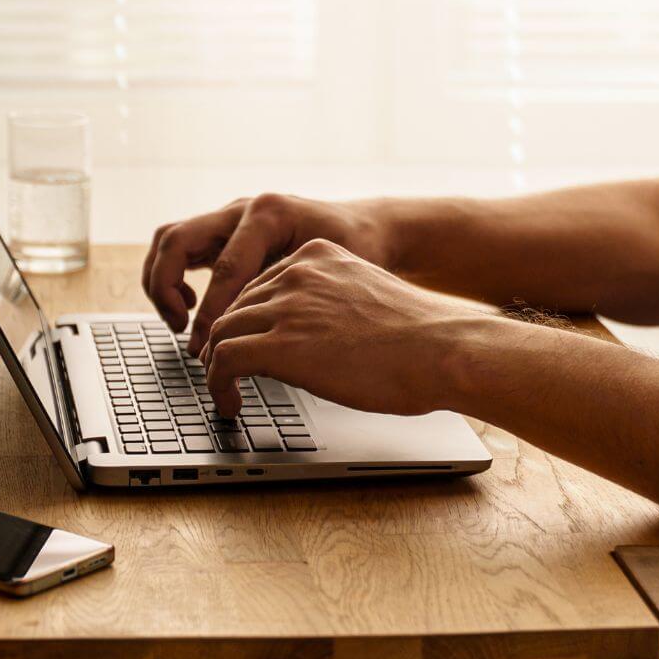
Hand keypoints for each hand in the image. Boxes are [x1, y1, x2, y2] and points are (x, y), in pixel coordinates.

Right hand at [142, 194, 394, 353]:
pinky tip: (196, 306)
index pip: (224, 269)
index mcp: (269, 214)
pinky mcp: (224, 231)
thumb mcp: (334, 270)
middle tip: (180, 326)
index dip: (212, 315)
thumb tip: (259, 342)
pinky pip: (182, 248)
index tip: (208, 351)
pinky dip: (174, 278)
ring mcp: (229, 217)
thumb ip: (295, 296)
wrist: (364, 226)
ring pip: (169, 240)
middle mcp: (243, 209)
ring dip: (162, 282)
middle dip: (166, 288)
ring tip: (180, 320)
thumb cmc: (357, 249)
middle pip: (176, 240)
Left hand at [199, 238, 482, 416]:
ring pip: (221, 332)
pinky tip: (230, 403)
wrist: (441, 349)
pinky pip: (224, 360)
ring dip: (217, 367)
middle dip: (225, 342)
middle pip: (235, 306)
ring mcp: (286, 305)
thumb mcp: (367, 297)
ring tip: (225, 392)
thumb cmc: (421, 337)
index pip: (260, 284)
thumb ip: (332, 303)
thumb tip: (314, 340)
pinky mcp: (280, 344)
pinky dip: (218, 384)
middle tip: (226, 373)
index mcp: (319, 255)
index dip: (248, 321)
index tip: (246, 344)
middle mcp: (297, 273)